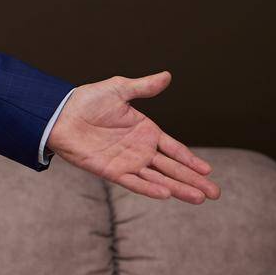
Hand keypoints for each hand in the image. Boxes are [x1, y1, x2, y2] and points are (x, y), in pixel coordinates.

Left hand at [46, 71, 218, 203]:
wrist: (60, 114)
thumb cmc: (87, 100)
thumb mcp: (119, 89)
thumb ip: (144, 87)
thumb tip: (167, 76)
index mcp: (145, 131)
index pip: (174, 149)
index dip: (190, 160)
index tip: (208, 172)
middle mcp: (139, 149)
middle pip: (172, 168)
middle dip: (193, 181)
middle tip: (215, 194)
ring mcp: (127, 162)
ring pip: (158, 178)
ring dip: (178, 188)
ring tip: (199, 198)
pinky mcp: (111, 171)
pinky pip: (134, 182)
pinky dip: (150, 188)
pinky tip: (167, 194)